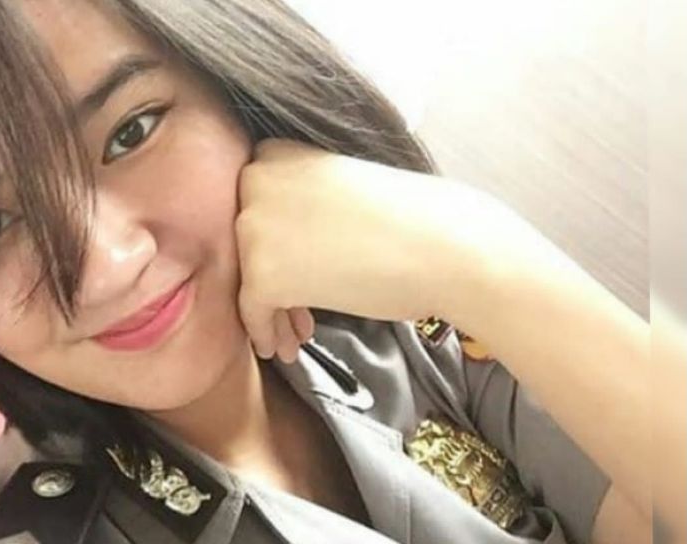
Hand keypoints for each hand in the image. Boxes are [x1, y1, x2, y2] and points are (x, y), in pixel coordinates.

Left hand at [235, 138, 502, 360]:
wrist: (442, 248)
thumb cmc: (407, 218)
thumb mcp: (339, 185)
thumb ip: (300, 201)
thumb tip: (281, 236)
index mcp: (275, 154)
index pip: (251, 203)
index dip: (271, 241)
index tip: (293, 266)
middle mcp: (255, 183)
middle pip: (245, 242)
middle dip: (269, 278)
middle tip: (294, 310)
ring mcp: (253, 228)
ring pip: (247, 280)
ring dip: (271, 311)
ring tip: (293, 336)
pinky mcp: (262, 275)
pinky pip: (252, 312)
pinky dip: (265, 333)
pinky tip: (282, 349)